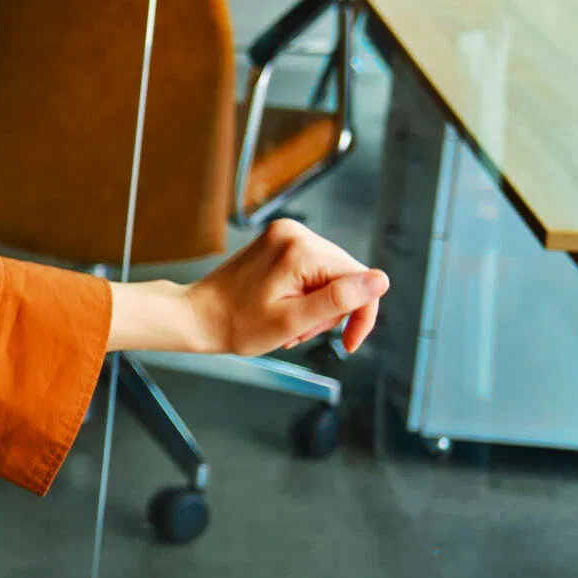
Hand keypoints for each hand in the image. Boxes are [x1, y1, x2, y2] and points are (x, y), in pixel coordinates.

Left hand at [108, 219, 387, 357]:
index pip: (360, 279)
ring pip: (330, 277)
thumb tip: (381, 281)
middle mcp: (294, 233)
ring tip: (289, 325)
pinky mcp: (278, 243)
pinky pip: (312, 271)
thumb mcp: (294, 321)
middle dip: (331, 312)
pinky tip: (285, 310)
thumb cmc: (237, 325)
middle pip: (345, 277)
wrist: (197, 316)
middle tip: (300, 332)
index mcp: (300, 249)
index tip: (348, 344)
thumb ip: (339, 300)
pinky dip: (305, 296)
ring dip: (317, 307)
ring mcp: (284, 235)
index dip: (361, 314)